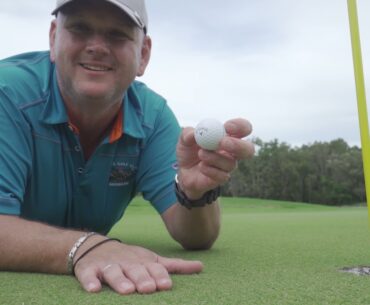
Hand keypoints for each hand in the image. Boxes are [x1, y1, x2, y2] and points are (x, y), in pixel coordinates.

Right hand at [73, 239, 202, 294]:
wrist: (95, 246)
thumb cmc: (130, 258)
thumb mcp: (152, 259)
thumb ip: (175, 266)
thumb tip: (201, 266)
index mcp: (143, 260)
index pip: (154, 268)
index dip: (160, 276)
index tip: (166, 285)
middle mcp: (126, 262)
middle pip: (135, 270)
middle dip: (142, 278)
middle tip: (148, 288)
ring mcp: (107, 265)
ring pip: (114, 272)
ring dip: (120, 280)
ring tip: (126, 290)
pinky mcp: (89, 269)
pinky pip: (89, 275)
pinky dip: (91, 281)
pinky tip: (94, 289)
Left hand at [176, 118, 254, 198]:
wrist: (183, 171)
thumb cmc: (189, 151)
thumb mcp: (184, 139)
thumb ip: (188, 133)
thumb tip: (194, 133)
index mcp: (228, 136)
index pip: (244, 129)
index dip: (240, 126)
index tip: (227, 126)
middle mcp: (232, 151)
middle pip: (248, 149)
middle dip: (238, 145)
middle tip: (222, 142)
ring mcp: (228, 166)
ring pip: (231, 163)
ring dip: (214, 157)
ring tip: (200, 154)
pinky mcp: (222, 178)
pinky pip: (222, 176)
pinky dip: (210, 170)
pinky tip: (201, 166)